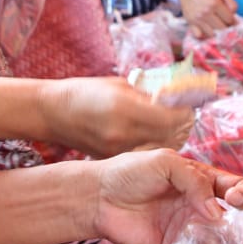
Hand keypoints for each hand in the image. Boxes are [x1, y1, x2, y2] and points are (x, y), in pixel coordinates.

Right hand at [41, 76, 194, 157]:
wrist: (54, 113)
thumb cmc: (86, 92)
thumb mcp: (120, 84)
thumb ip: (148, 93)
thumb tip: (177, 97)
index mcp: (125, 108)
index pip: (171, 117)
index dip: (185, 111)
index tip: (188, 104)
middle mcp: (123, 132)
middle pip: (170, 135)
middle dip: (182, 125)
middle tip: (185, 114)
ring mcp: (118, 149)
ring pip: (160, 148)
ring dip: (171, 136)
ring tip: (172, 124)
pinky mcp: (114, 159)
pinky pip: (145, 153)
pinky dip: (155, 144)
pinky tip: (154, 134)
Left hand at [91, 149, 242, 243]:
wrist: (99, 198)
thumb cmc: (130, 172)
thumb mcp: (165, 162)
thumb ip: (194, 180)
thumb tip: (216, 212)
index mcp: (200, 181)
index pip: (233, 187)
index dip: (242, 193)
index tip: (234, 198)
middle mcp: (197, 206)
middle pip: (231, 218)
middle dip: (235, 222)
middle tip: (220, 221)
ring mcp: (186, 229)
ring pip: (218, 242)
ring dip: (219, 242)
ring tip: (200, 236)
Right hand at [179, 0, 237, 37]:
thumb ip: (232, 4)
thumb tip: (234, 17)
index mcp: (215, 3)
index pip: (230, 20)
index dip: (233, 22)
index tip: (233, 22)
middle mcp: (206, 13)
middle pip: (222, 29)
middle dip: (226, 28)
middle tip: (225, 25)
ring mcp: (198, 19)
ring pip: (212, 34)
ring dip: (216, 32)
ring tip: (217, 27)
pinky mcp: (190, 23)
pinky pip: (199, 35)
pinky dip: (204, 35)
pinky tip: (207, 30)